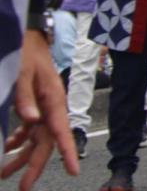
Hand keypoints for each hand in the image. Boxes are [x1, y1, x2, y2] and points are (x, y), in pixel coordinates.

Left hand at [1, 32, 78, 190]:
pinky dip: (18, 141)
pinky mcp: (34, 105)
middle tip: (23, 186)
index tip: (73, 171)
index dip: (67, 152)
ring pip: (35, 138)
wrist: (28, 37)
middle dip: (34, 165)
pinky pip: (28, 129)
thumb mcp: (23, 73)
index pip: (61, 131)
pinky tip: (7, 148)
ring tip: (5, 174)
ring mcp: (42, 107)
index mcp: (53, 100)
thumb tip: (31, 120)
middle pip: (46, 141)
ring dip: (21, 156)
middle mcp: (51, 107)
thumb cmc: (27, 52)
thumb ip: (25, 97)